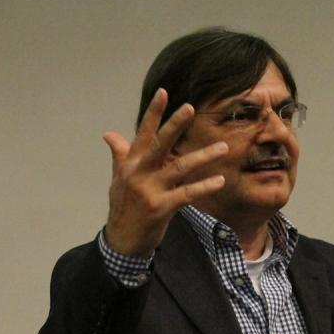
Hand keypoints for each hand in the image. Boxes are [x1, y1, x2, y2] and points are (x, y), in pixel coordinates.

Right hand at [102, 88, 228, 255]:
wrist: (122, 241)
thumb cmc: (123, 208)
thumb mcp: (118, 179)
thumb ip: (120, 155)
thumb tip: (109, 134)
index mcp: (131, 163)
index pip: (143, 133)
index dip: (153, 113)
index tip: (164, 92)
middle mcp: (139, 173)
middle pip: (159, 144)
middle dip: (174, 125)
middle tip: (190, 107)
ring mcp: (150, 190)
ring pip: (179, 167)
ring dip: (203, 156)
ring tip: (223, 147)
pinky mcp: (161, 207)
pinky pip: (187, 194)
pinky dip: (204, 187)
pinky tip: (219, 180)